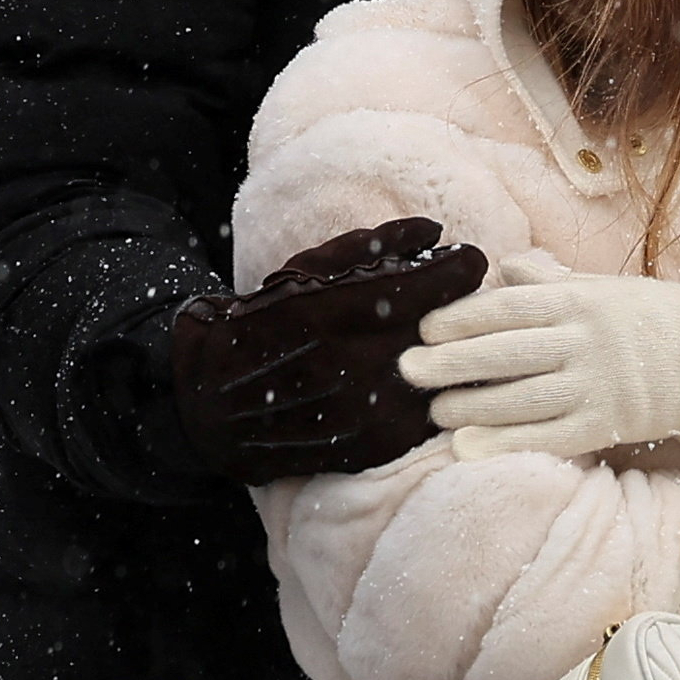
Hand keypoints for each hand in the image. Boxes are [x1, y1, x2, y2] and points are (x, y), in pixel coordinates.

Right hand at [166, 218, 485, 481]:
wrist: (207, 403)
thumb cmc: (260, 323)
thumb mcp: (304, 271)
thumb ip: (372, 246)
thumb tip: (435, 229)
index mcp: (330, 314)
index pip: (425, 289)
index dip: (460, 270)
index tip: (471, 261)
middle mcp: (347, 366)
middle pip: (441, 334)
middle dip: (460, 312)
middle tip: (463, 300)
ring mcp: (358, 416)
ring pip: (439, 380)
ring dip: (452, 358)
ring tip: (445, 341)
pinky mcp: (365, 450)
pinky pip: (424, 421)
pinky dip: (431, 396)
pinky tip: (422, 380)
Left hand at [418, 272, 679, 463]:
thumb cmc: (650, 318)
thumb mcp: (602, 286)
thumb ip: (548, 280)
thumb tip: (501, 268)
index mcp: (580, 300)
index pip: (507, 308)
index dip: (461, 319)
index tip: (425, 329)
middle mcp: (584, 341)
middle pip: (504, 353)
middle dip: (450, 363)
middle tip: (407, 370)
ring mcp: (595, 386)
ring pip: (519, 398)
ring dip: (469, 405)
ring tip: (435, 410)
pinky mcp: (606, 424)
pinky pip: (546, 437)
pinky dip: (505, 443)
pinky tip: (467, 447)